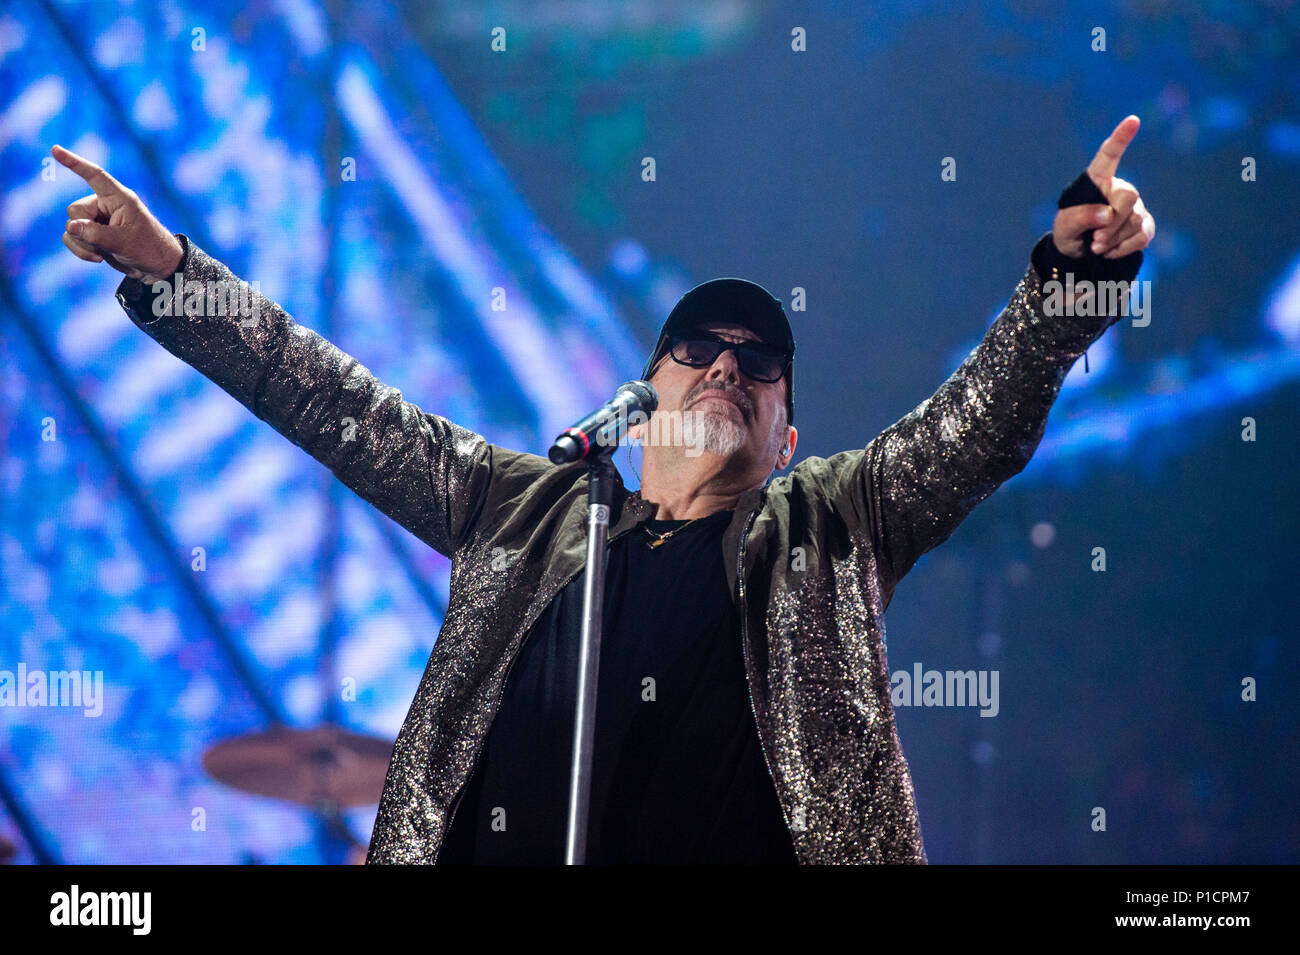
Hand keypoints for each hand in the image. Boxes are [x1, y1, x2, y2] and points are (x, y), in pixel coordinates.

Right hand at [53, 144, 183, 283]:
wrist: (156, 268)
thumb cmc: (149, 248)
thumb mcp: (124, 242)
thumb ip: (96, 234)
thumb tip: (70, 227)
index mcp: (119, 198)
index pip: (95, 175)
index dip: (75, 162)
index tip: (55, 149)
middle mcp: (105, 205)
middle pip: (75, 210)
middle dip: (83, 229)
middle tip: (105, 242)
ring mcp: (97, 221)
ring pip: (71, 226)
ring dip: (83, 243)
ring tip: (103, 253)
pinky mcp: (93, 235)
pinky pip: (72, 237)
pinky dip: (81, 250)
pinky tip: (98, 257)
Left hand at [1051, 115, 1156, 259]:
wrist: (1079, 255)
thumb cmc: (1069, 232)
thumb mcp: (1064, 226)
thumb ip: (1080, 218)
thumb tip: (1107, 215)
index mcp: (1098, 181)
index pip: (1109, 156)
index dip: (1120, 138)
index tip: (1133, 120)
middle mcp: (1119, 189)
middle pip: (1128, 196)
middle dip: (1112, 223)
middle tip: (1094, 241)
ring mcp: (1135, 207)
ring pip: (1135, 220)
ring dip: (1113, 239)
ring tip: (1096, 246)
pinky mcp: (1144, 226)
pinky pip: (1143, 235)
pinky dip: (1124, 248)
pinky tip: (1109, 251)